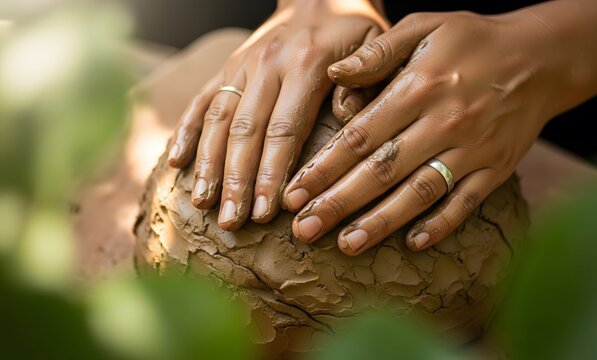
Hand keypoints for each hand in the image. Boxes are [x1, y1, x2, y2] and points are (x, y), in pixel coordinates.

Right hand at [167, 0, 386, 229]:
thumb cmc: (353, 29)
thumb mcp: (375, 46)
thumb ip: (366, 82)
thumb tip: (349, 122)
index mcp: (306, 65)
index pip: (284, 129)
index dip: (271, 173)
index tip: (266, 212)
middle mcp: (267, 65)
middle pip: (246, 132)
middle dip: (237, 181)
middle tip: (231, 222)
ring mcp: (242, 65)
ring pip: (218, 120)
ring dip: (209, 165)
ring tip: (204, 205)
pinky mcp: (227, 67)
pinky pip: (201, 100)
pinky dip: (186, 131)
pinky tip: (177, 163)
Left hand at [282, 11, 571, 254]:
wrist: (543, 58)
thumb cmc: (473, 40)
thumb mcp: (424, 27)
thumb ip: (377, 51)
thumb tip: (333, 72)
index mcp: (419, 87)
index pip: (361, 135)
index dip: (324, 167)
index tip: (292, 193)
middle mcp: (444, 122)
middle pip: (382, 170)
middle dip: (339, 203)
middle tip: (303, 230)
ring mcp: (473, 149)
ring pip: (420, 193)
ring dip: (381, 222)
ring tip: (345, 245)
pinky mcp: (496, 168)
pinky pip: (466, 202)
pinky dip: (440, 225)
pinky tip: (412, 243)